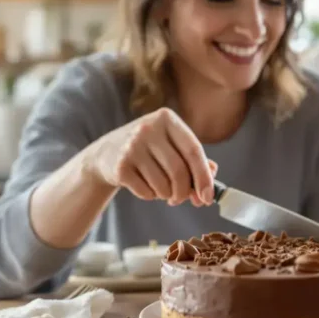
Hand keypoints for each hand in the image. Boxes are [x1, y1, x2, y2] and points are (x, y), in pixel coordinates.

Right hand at [85, 107, 216, 206]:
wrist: (106, 153)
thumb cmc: (149, 150)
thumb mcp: (171, 145)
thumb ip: (194, 160)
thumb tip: (212, 179)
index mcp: (167, 118)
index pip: (193, 150)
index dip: (204, 176)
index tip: (208, 197)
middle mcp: (148, 129)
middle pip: (179, 171)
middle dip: (184, 192)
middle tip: (181, 199)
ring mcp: (131, 146)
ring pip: (163, 185)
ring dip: (167, 195)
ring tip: (161, 189)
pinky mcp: (120, 166)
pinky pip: (146, 192)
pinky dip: (151, 196)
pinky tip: (145, 185)